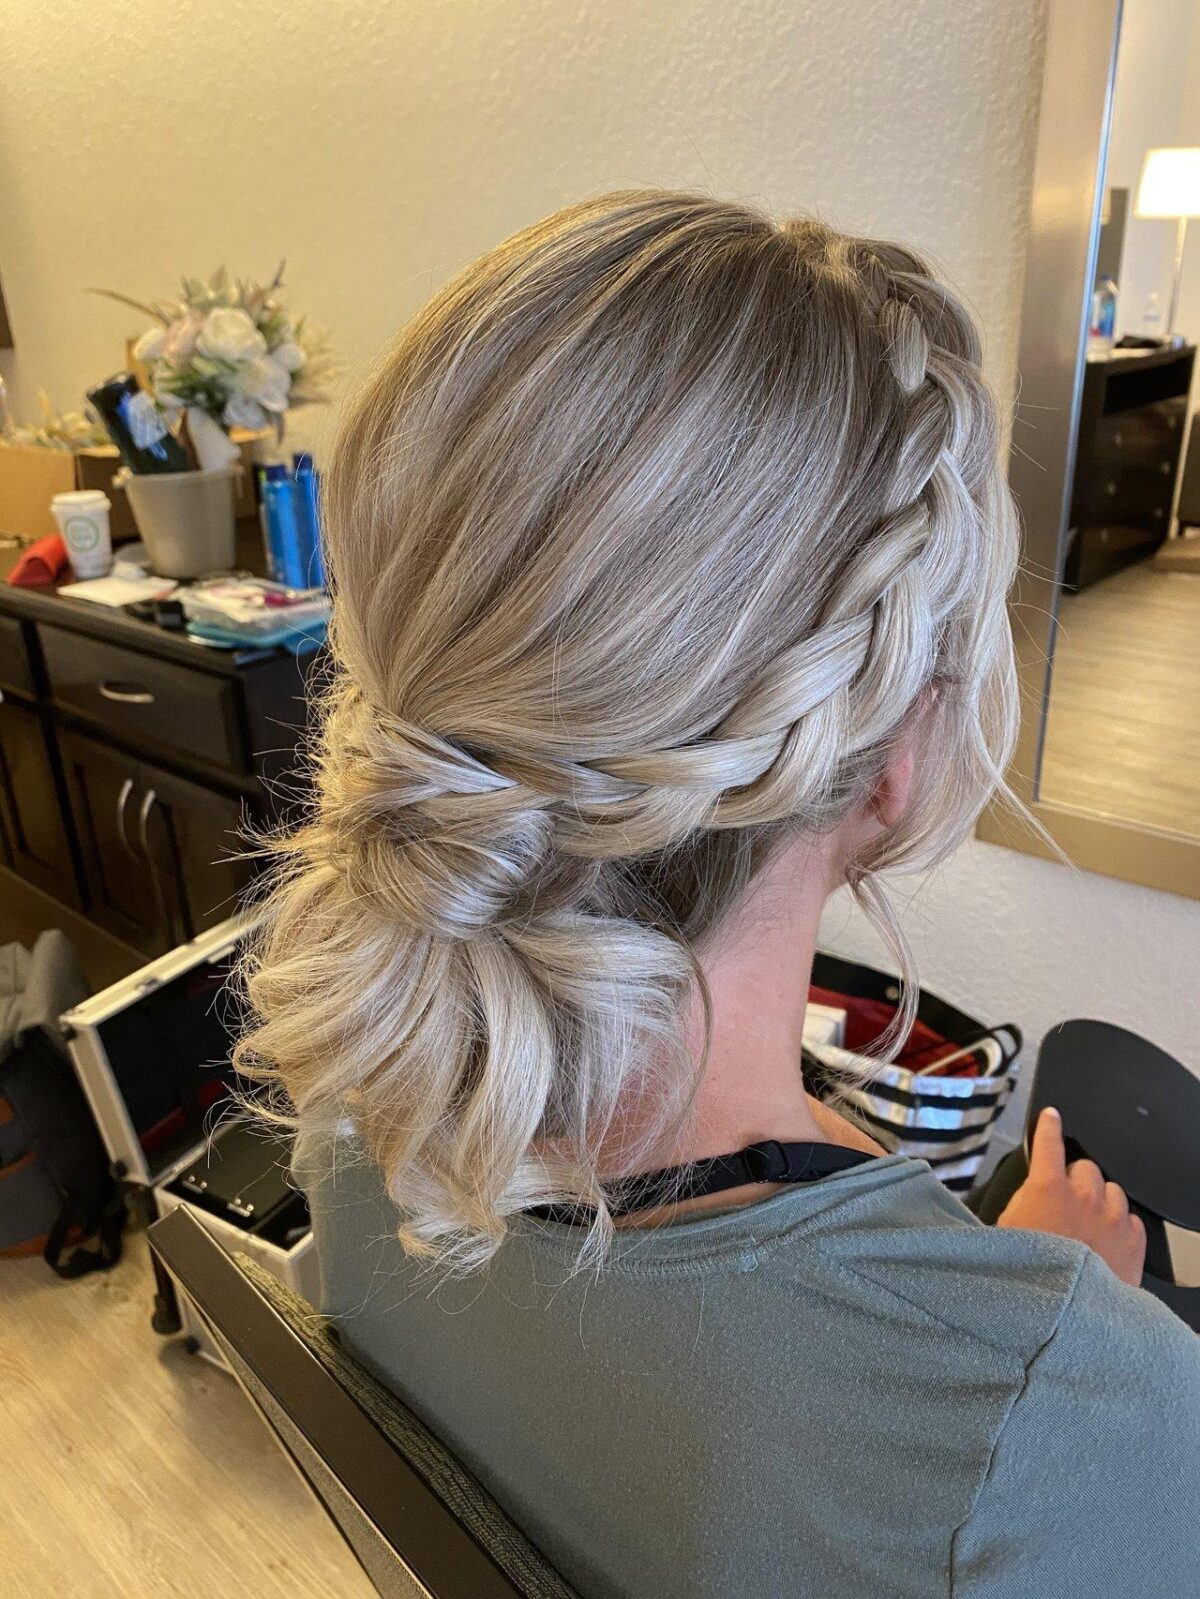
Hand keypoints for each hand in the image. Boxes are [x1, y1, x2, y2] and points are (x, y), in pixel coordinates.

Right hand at [997, 1107, 1145, 1286]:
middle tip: (1066, 1201)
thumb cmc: (1031, 1275)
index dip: (1048, 1126)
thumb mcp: (1005, 1232)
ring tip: (1088, 1225)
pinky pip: (1132, 1218)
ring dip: (1101, 1201)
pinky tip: (1107, 1241)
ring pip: (1112, 1190)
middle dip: (1076, 1179)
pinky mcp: (1134, 1241)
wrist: (1067, 1312)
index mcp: (1046, 1189)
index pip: (1049, 1142)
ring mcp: (1113, 1218)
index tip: (1051, 1117)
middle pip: (1086, 1168)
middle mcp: (1083, 1196)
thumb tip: (1028, 1195)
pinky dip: (1121, 1225)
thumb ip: (1021, 1204)